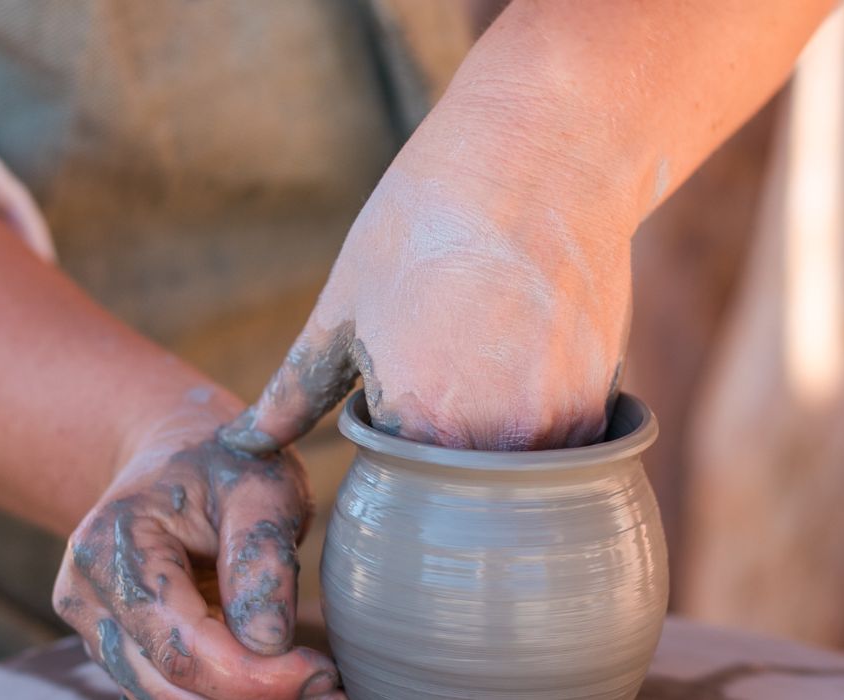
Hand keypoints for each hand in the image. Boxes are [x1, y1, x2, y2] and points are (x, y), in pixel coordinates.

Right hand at [53, 399, 342, 699]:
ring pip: (164, 697)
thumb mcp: (257, 485)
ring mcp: (95, 628)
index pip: (180, 641)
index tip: (320, 673)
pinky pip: (168, 690)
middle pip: (168, 682)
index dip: (252, 675)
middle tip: (329, 688)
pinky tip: (276, 678)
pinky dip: (223, 690)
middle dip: (252, 693)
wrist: (174, 456)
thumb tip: (268, 643)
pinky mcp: (119, 649)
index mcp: (110, 546)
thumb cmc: (219, 464)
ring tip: (310, 683)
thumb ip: (261, 556)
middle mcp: (86, 595)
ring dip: (238, 699)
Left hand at [220, 93, 635, 452]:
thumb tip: (243, 442)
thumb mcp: (342, 305)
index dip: (388, 429)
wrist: (539, 158)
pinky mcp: (600, 404)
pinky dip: (539, 411)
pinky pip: (560, 443)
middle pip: (455, 487)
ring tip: (488, 340)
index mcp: (417, 428)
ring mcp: (556, 428)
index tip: (399, 370)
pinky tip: (528, 342)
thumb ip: (293, 391)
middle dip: (441, 438)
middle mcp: (493, 446)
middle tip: (447, 348)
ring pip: (511, 469)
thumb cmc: (425, 222)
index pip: (392, 480)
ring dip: (495, 430)